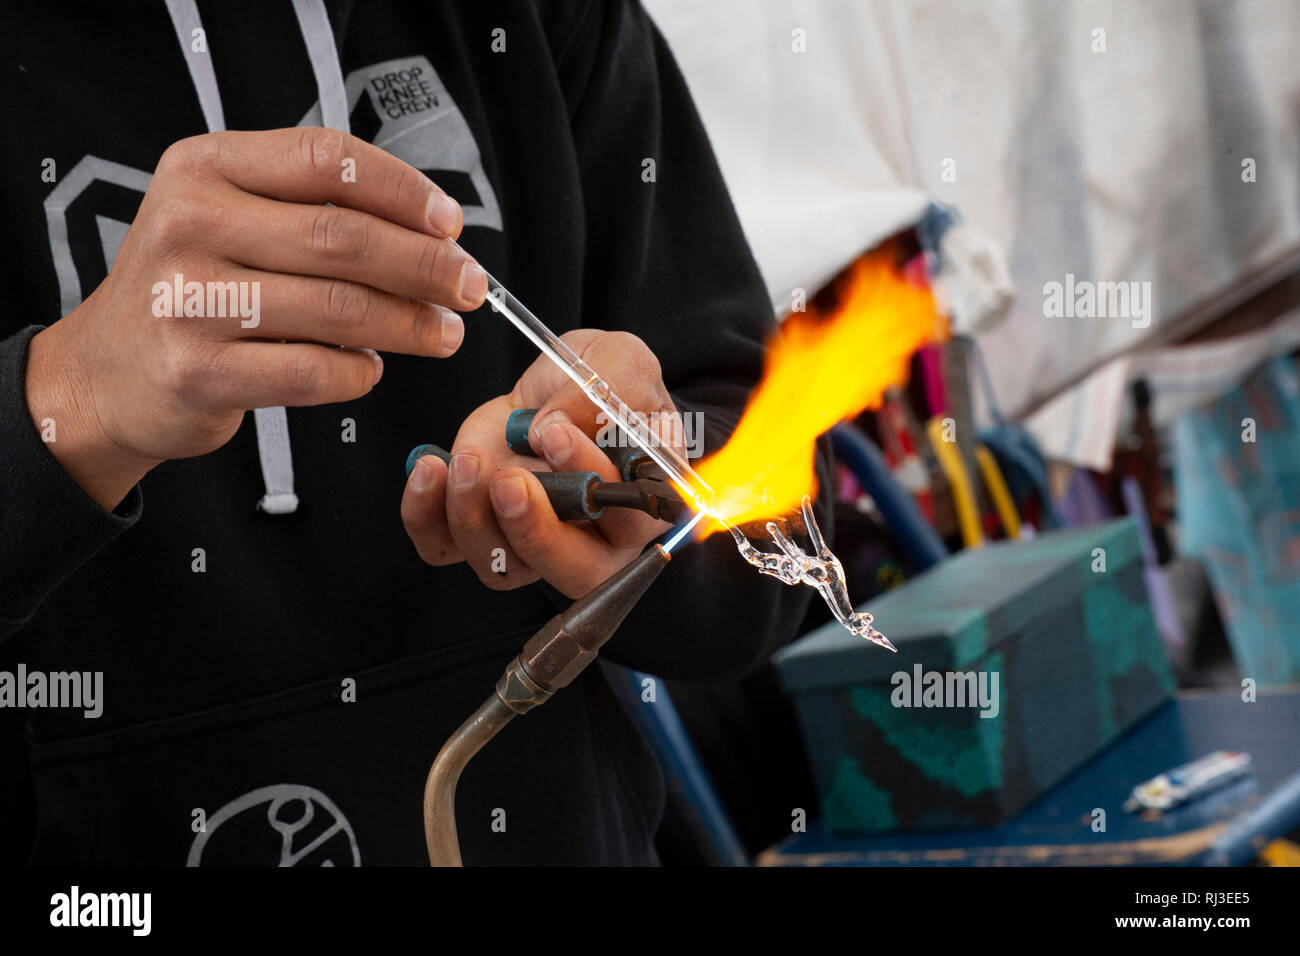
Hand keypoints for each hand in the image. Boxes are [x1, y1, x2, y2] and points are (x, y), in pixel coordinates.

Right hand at [24, 127, 487, 509]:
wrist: (108, 372)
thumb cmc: (194, 290)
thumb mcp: (230, 217)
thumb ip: (314, 209)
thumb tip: (434, 236)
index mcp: (204, 168)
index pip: (326, 160)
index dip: (404, 192)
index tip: (450, 224)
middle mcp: (190, 225)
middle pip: (342, 238)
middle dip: (426, 265)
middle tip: (470, 288)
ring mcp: (190, 302)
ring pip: (340, 309)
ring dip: (410, 324)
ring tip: (444, 333)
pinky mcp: (199, 373)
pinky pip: (316, 372)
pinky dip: (361, 373)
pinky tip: (372, 368)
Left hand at [401, 330, 686, 597]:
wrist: (556, 387)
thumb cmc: (603, 383)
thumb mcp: (618, 362)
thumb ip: (603, 391)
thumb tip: (552, 427)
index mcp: (639, 504)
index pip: (627, 520)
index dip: (592, 484)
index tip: (556, 435)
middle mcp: (590, 539)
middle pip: (570, 572)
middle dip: (534, 530)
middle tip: (509, 481)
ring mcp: (529, 539)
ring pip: (500, 566)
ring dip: (475, 518)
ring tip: (466, 460)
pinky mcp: (480, 524)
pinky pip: (443, 546)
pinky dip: (426, 515)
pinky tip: (430, 468)